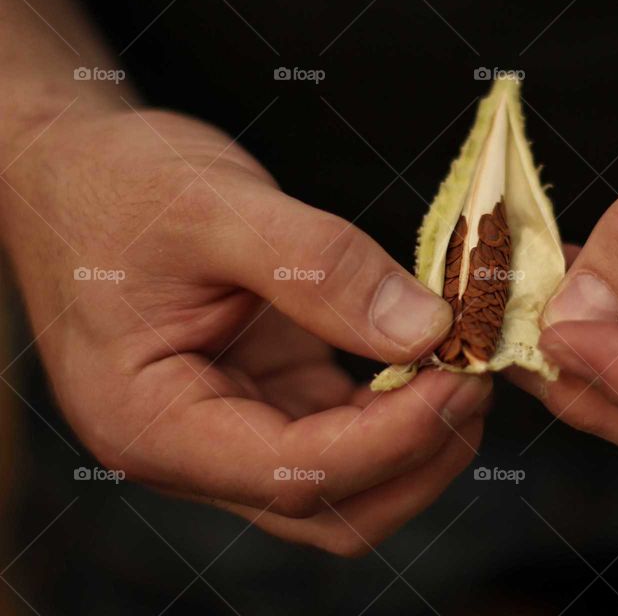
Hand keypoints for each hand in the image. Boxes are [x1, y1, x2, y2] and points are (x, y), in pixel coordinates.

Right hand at [1, 107, 489, 555]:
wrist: (77, 172)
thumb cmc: (117, 185)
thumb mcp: (214, 208)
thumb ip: (320, 269)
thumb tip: (425, 329)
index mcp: (156, 423)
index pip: (295, 474)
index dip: (395, 436)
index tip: (462, 374)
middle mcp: (193, 448)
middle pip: (332, 508)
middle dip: (418, 455)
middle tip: (477, 376)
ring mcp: (231, 428)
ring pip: (348, 483)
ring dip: (417, 437)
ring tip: (464, 363)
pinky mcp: (263, 397)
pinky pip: (343, 431)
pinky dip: (396, 406)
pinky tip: (427, 354)